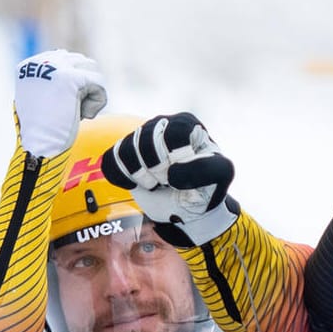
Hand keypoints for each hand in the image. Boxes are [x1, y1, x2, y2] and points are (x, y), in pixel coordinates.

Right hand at [13, 49, 107, 157]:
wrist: (39, 144)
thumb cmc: (42, 130)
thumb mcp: (43, 99)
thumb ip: (53, 82)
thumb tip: (74, 64)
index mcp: (30, 65)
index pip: (65, 60)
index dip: (73, 86)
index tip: (62, 105)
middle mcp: (40, 62)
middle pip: (80, 63)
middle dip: (83, 87)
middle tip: (71, 110)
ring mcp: (55, 67)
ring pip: (91, 69)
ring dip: (90, 92)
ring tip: (78, 111)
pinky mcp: (71, 77)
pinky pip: (99, 82)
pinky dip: (97, 102)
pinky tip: (84, 115)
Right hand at [100, 113, 237, 245]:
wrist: (186, 207)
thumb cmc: (205, 187)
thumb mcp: (220, 176)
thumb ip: (206, 169)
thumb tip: (172, 173)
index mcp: (187, 124)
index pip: (174, 132)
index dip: (175, 157)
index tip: (183, 172)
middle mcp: (161, 124)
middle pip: (147, 141)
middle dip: (158, 169)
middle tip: (169, 181)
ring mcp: (140, 137)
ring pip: (127, 151)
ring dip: (142, 176)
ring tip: (156, 183)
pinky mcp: (124, 152)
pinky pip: (112, 161)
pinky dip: (123, 178)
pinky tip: (139, 184)